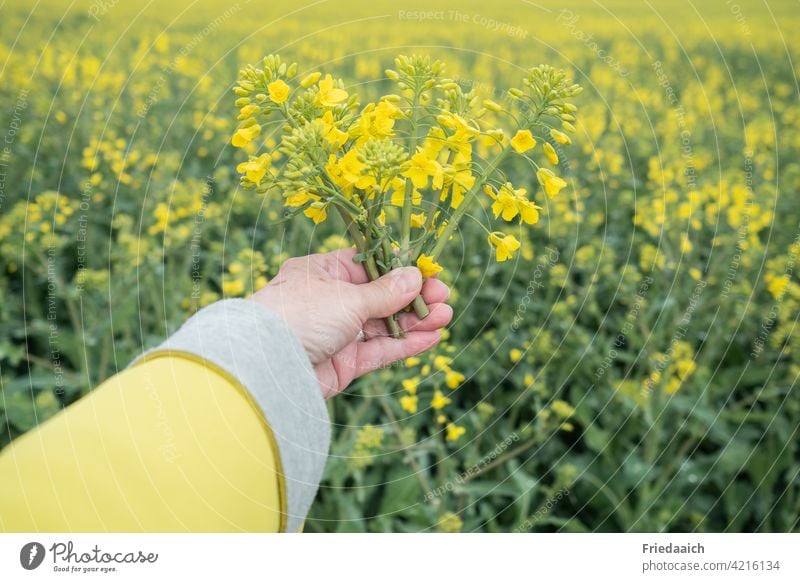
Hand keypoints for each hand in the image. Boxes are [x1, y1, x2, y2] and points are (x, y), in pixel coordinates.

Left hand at [251, 249, 452, 397]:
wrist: (267, 366)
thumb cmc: (301, 315)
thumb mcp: (348, 296)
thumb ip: (385, 292)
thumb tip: (414, 277)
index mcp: (322, 273)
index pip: (368, 267)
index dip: (399, 270)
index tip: (428, 272)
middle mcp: (329, 301)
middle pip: (379, 297)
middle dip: (412, 297)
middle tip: (444, 296)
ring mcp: (336, 333)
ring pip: (382, 325)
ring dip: (413, 321)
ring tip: (445, 316)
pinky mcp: (342, 363)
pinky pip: (378, 351)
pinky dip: (404, 344)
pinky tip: (430, 337)